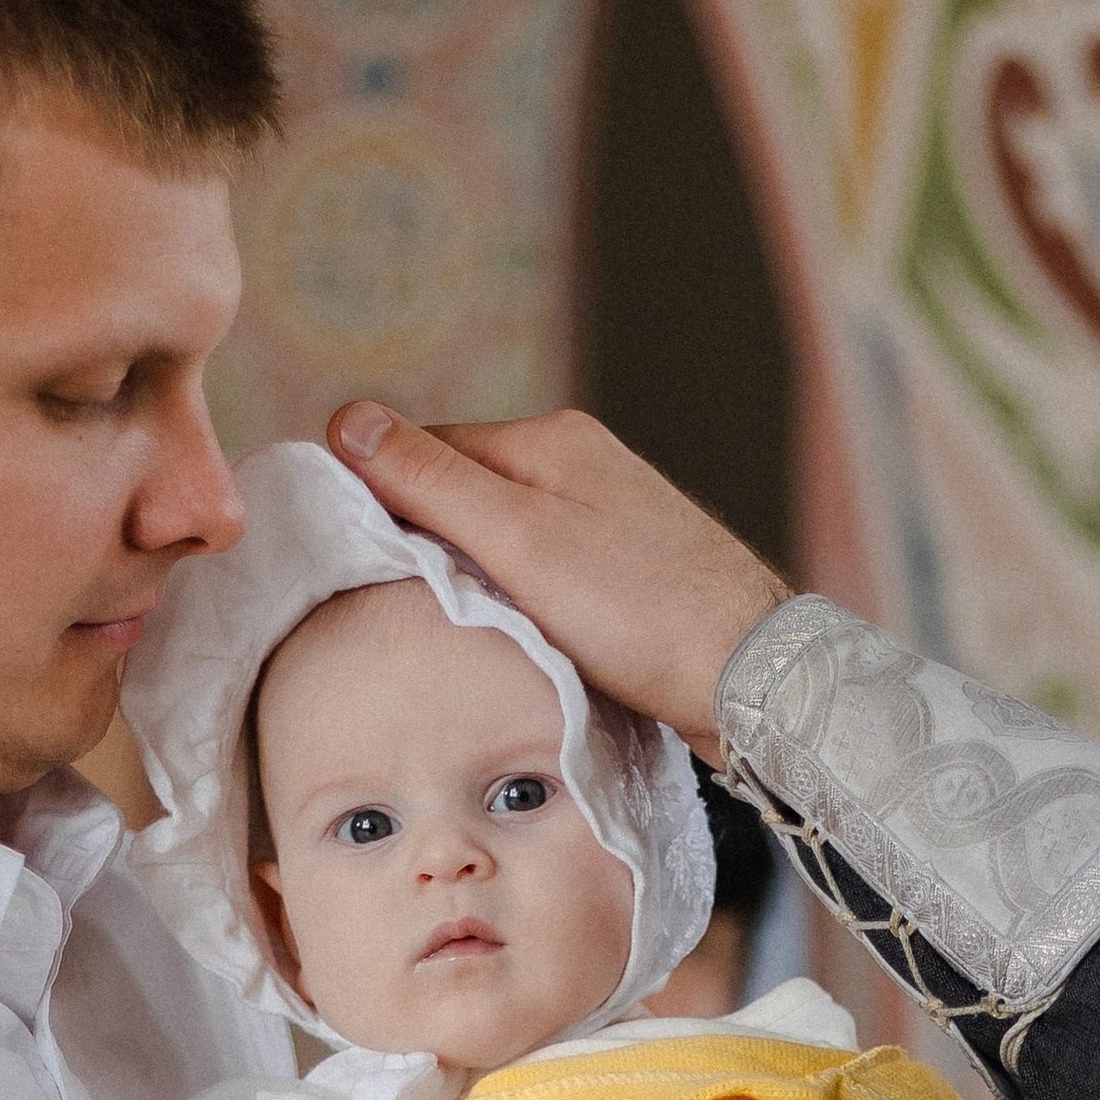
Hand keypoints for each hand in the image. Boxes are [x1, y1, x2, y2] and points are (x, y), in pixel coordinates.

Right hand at [326, 402, 786, 754]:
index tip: (354, 562)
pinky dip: (516, 598)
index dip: (381, 502)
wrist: (754, 678)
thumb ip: (431, 482)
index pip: (425, 450)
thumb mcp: (519, 543)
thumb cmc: (641, 613)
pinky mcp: (626, 567)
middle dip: (426, 541)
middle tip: (403, 604)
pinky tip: (519, 635)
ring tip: (462, 624)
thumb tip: (345, 420)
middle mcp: (579, 464)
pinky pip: (542, 570)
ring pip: (501, 536)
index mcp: (548, 438)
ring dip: (470, 575)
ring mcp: (606, 514)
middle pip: (463, 491)